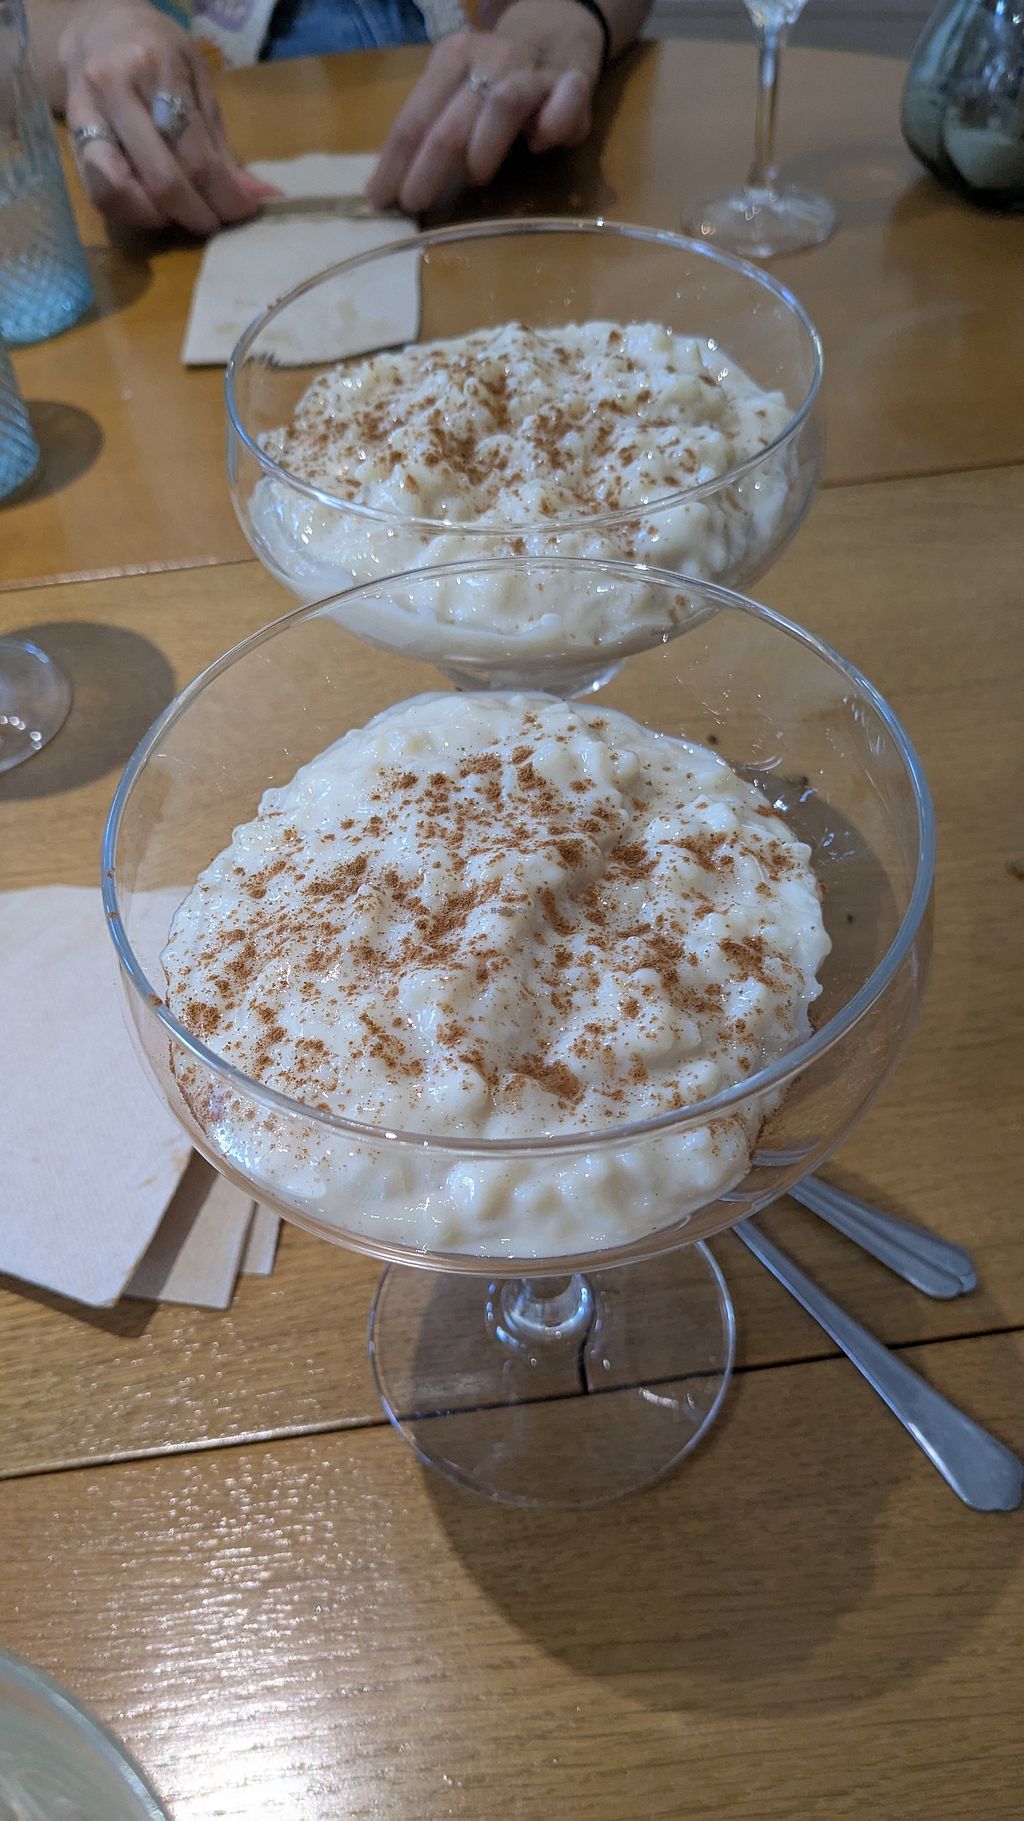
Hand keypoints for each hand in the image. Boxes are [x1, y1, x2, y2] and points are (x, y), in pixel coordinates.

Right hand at [60, 0, 275, 234]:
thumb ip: (219, 140)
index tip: (244, 211)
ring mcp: (85, 117)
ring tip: (181, 213)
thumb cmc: (157, 52)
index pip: (195, 154)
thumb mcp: (197, 78)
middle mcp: (114, 89)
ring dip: (160, 218)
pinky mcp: (71, 142)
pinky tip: (153, 207)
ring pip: (121, 194)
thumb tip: (255, 194)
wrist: (97, 30)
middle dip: (195, 213)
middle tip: (214, 222)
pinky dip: (133, 213)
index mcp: (155, 68)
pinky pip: (100, 195)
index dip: (224, 195)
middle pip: (161, 179)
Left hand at [367, 0, 603, 213]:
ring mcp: (531, 70)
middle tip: (414, 205)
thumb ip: (432, 129)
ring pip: (502, 105)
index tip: (380, 201)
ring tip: (477, 179)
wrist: (558, 31)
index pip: (414, 119)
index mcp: (452, 59)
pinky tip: (539, 145)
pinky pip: (564, 104)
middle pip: (449, 123)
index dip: (395, 164)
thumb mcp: (457, 92)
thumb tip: (391, 187)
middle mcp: (488, 59)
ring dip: (483, 148)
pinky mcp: (573, 82)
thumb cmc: (496, 77)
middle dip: (427, 171)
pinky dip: (553, 126)